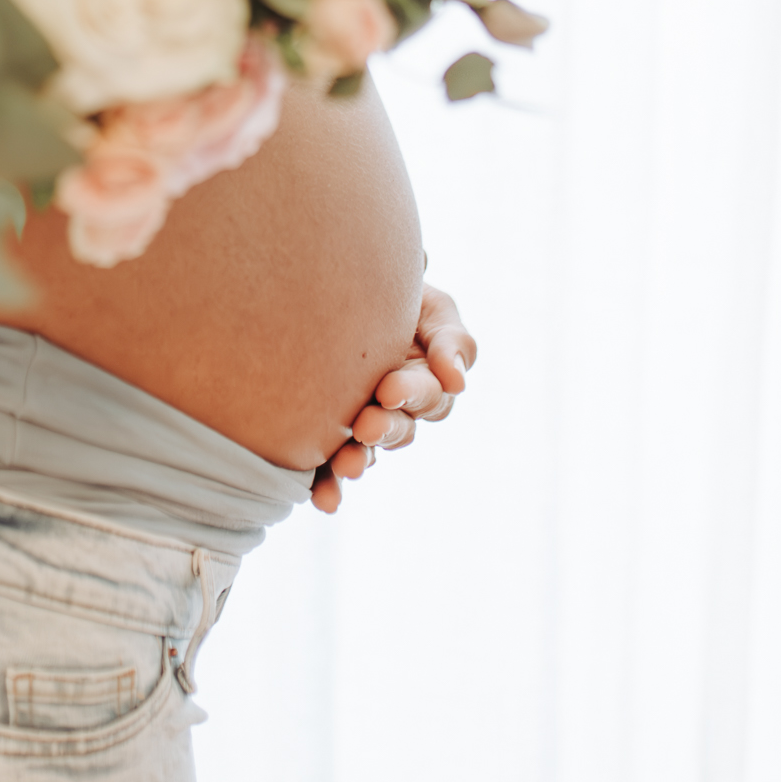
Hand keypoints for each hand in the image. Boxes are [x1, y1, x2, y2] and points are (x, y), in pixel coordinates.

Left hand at [310, 280, 476, 514]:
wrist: (332, 281)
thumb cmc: (390, 292)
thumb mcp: (430, 307)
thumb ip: (450, 340)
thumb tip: (457, 382)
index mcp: (425, 378)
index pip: (429, 395)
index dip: (413, 394)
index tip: (389, 390)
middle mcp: (396, 407)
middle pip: (400, 429)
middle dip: (385, 429)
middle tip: (365, 425)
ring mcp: (361, 423)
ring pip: (367, 452)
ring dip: (359, 462)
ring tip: (347, 465)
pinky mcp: (328, 436)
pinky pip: (330, 468)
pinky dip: (329, 486)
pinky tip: (324, 500)